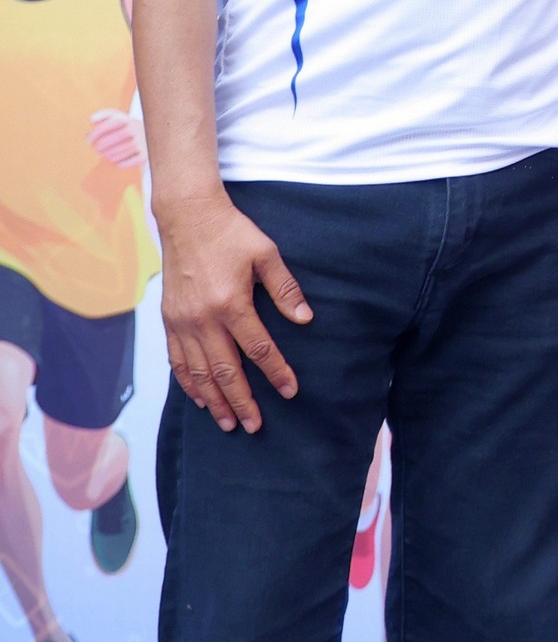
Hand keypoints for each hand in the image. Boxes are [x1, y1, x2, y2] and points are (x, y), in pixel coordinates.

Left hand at [89, 107, 142, 171]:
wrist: (152, 133)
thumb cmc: (127, 126)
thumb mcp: (118, 116)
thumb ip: (103, 115)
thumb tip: (92, 120)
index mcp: (126, 119)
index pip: (102, 128)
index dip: (92, 136)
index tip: (88, 140)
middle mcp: (134, 130)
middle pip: (105, 143)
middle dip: (97, 147)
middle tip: (96, 149)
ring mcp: (140, 143)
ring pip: (113, 155)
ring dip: (106, 156)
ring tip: (105, 154)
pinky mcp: (144, 156)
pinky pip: (122, 164)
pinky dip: (116, 163)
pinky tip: (116, 159)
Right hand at [155, 190, 311, 433]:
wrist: (187, 216)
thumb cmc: (231, 233)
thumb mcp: (266, 253)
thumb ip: (285, 289)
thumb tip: (304, 319)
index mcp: (231, 302)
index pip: (259, 349)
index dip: (276, 372)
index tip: (291, 391)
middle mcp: (203, 318)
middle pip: (225, 370)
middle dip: (242, 401)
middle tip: (254, 426)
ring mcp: (182, 321)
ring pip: (199, 372)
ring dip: (215, 400)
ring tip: (228, 423)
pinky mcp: (169, 319)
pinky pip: (177, 360)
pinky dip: (188, 383)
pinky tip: (200, 399)